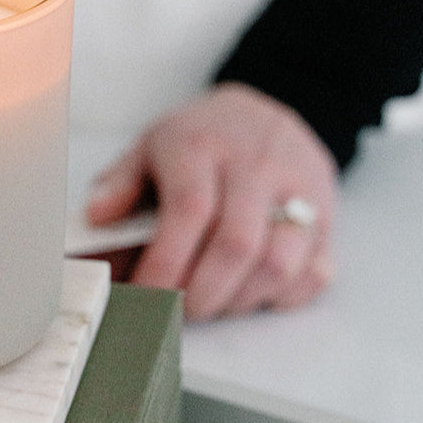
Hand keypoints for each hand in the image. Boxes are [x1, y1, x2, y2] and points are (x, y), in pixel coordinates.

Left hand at [86, 83, 338, 318]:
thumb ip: (118, 184)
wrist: (261, 112)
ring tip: (212, 303)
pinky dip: (282, 297)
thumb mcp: (148, 147)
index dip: (166, 262)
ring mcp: (297, 189)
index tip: (146, 293)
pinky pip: (315, 271)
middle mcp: (253, 165)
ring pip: (280, 262)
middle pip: (236, 244)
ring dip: (240, 299)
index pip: (189, 211)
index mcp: (200, 146)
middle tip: (177, 311)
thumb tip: (97, 218)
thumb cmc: (198, 140)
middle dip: (202, 294)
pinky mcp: (326, 214)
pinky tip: (251, 293)